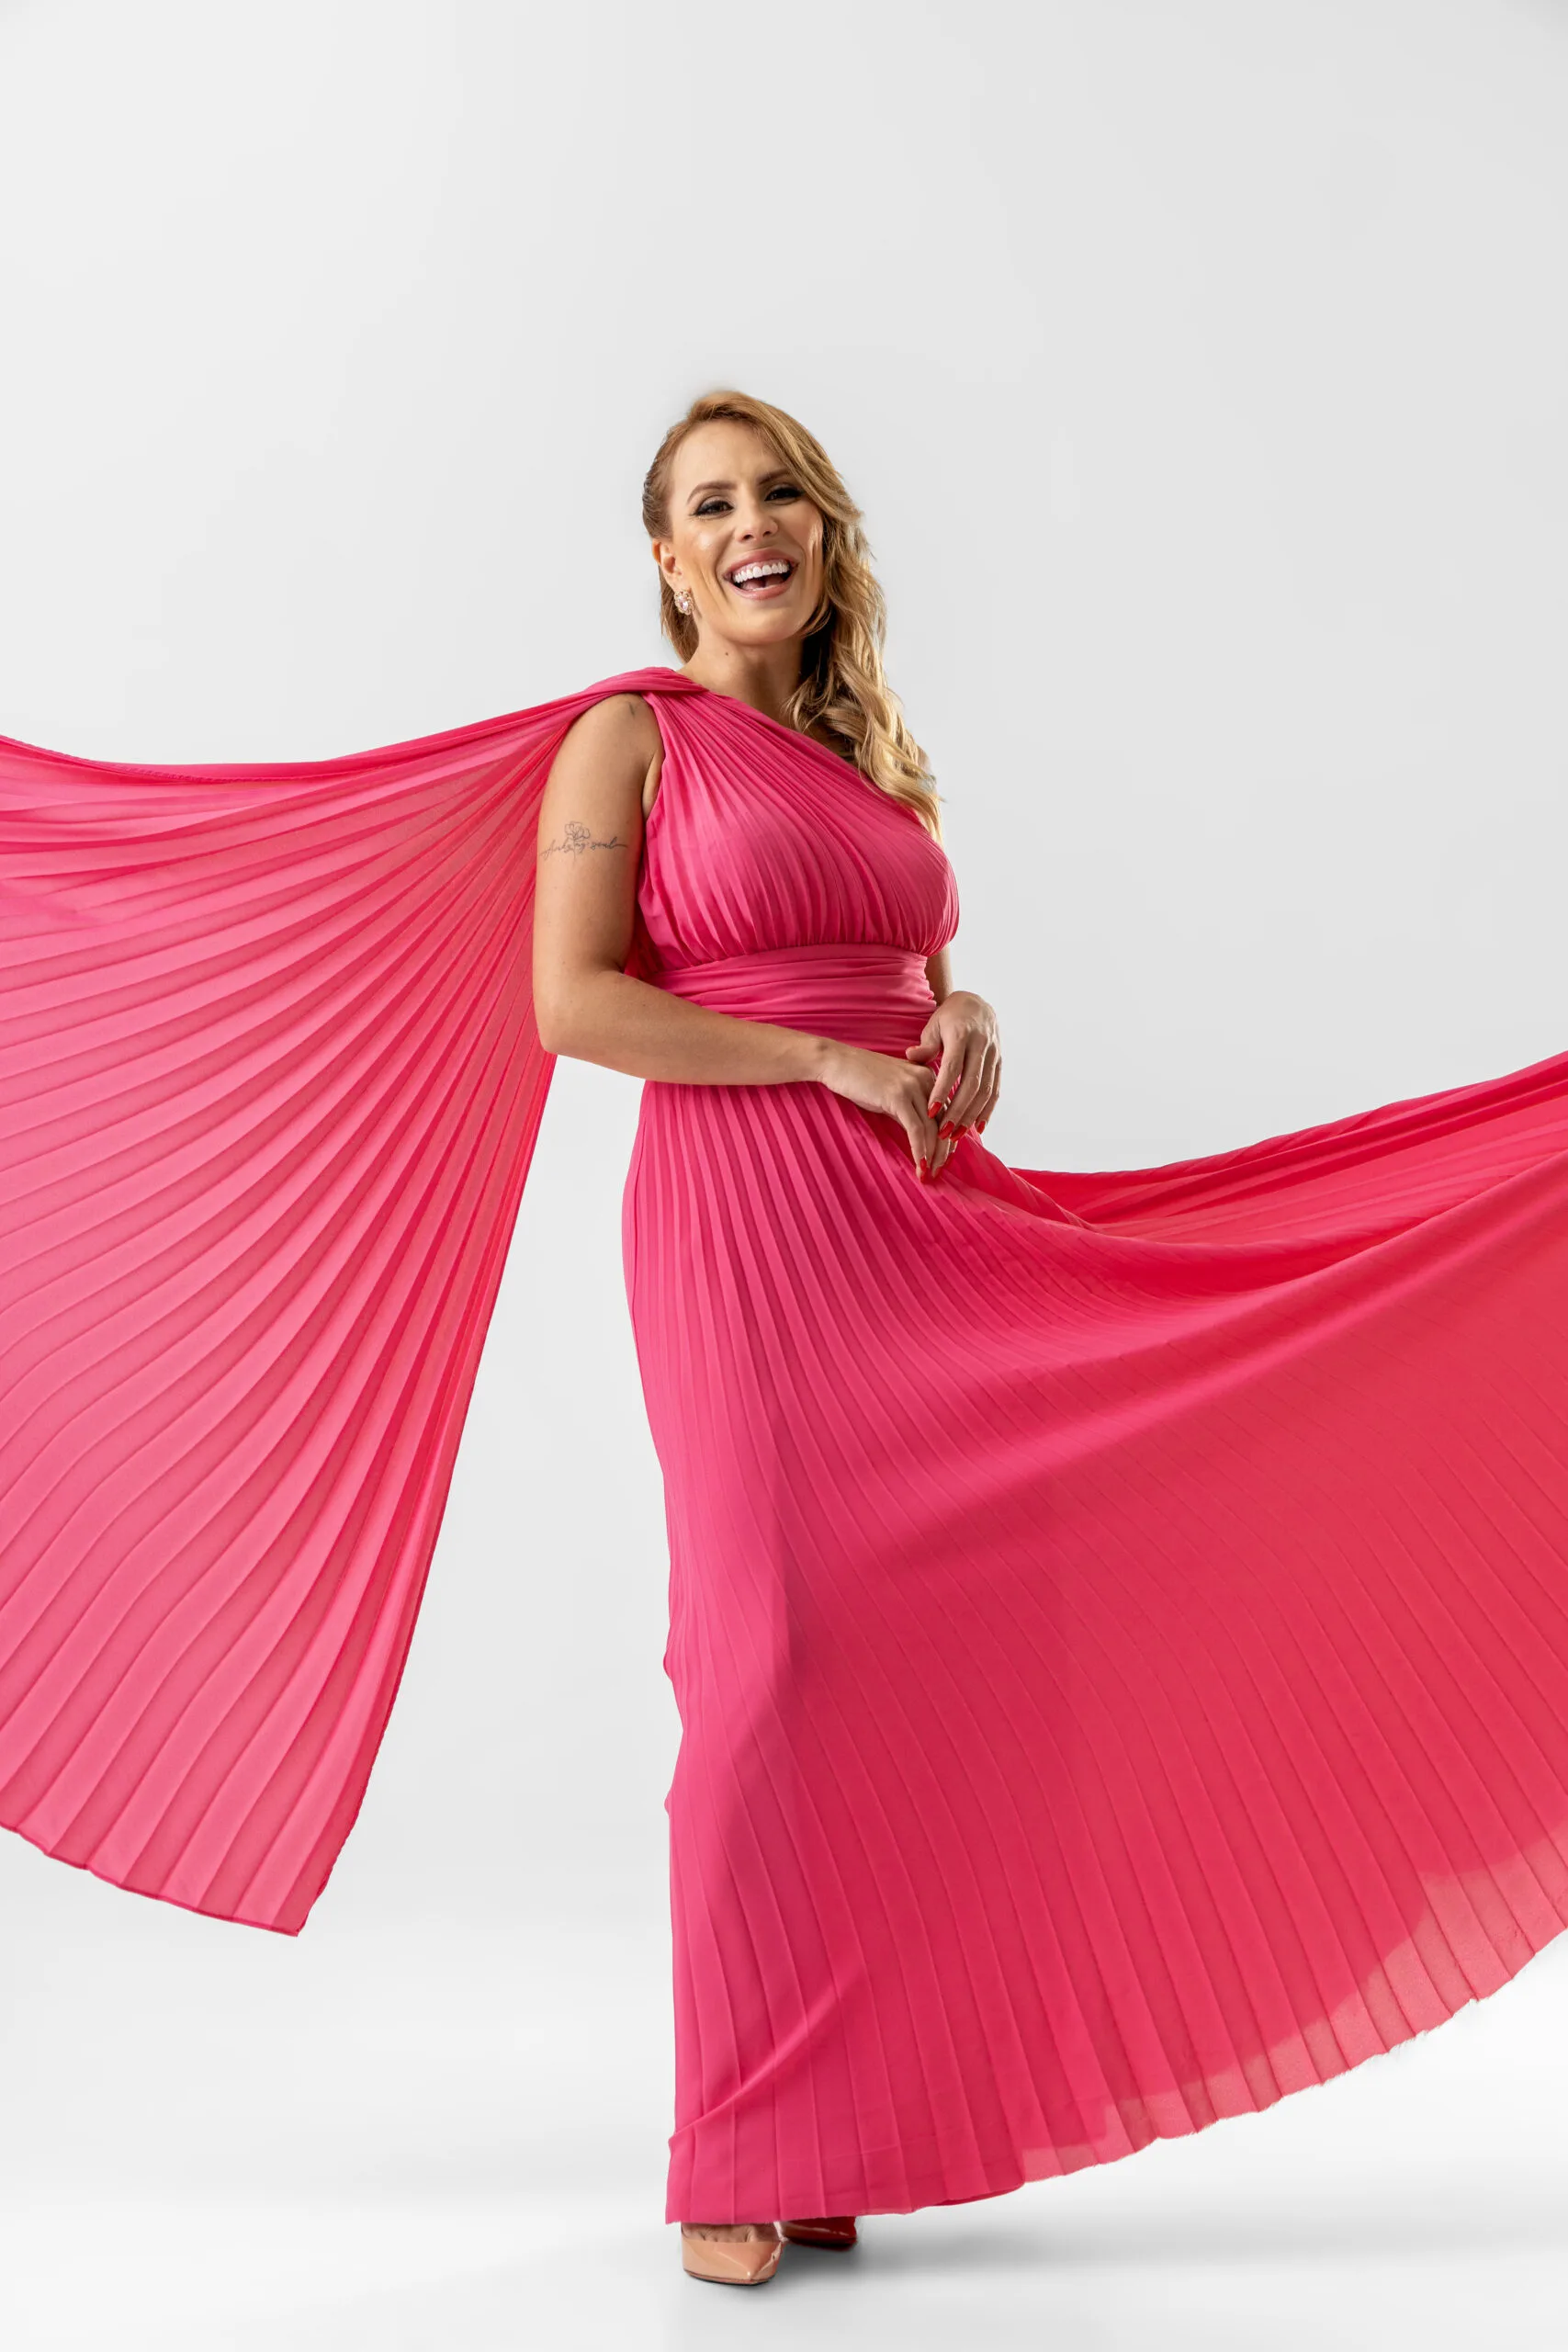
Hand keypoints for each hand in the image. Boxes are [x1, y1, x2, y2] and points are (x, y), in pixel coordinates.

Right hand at [817, 1041, 955, 1180]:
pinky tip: (919, 1165)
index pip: (947, 1112)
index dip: (947, 1139)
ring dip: (932, 1156)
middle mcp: (926, 1079)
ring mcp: (913, 1086)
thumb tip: (922, 1137)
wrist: (836, 1061)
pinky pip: (915, 1129)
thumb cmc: (860, 1078)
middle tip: (938, 1172)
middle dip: (943, 1151)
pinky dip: (919, 1150)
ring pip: (932, 1128)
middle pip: (944, 1121)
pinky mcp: (898, 1096)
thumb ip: (910, 1110)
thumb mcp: (892, 1093)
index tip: (942, 1160)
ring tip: (928, 1175)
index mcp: (928, 1076)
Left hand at [904, 991, 1000, 1158]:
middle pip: (971, 1084)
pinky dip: (988, 1110)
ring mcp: (993, 1055)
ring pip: (985, 1090)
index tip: (931, 1112)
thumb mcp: (933, 1025)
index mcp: (961, 1035)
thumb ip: (925, 1045)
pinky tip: (978, 1127)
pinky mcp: (1000, 1062)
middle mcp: (981, 1046)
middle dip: (958, 1111)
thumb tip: (911, 1057)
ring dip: (971, 1115)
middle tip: (943, 1133)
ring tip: (956, 1135)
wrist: (977, 1004)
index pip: (952, 1068)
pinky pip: (996, 1089)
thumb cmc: (948, 1018)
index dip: (942, 1091)